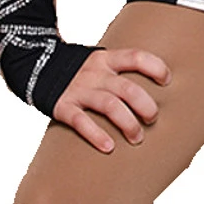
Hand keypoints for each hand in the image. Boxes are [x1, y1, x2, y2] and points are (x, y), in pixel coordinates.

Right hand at [52, 47, 172, 152]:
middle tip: (153, 118)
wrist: (37, 66)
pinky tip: (109, 147)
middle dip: (145, 105)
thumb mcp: (99, 62)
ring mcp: (79, 90)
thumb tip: (154, 86)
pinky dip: (96, 135)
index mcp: (106, 59)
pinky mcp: (63, 106)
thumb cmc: (81, 71)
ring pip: (109, 106)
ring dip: (128, 124)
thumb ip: (120, 70)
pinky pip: (81, 122)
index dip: (154, 67)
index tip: (167, 81)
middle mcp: (95, 73)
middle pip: (127, 88)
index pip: (136, 56)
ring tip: (137, 138)